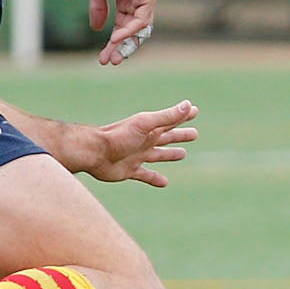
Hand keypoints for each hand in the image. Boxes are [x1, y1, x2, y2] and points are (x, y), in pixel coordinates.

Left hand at [75, 99, 197, 184]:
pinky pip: (146, 175)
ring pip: (159, 155)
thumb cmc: (118, 136)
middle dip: (180, 136)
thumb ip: (166, 117)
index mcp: (149, 129)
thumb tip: (188, 105)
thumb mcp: (145, 124)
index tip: (195, 111)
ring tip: (182, 154)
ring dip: (170, 154)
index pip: (171, 120)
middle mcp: (145, 141)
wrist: (94, 153)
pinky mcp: (131, 170)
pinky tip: (164, 183)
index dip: (184, 115)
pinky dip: (155, 178)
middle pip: (167, 138)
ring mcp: (138, 156)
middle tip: (194, 134)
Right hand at [87, 0, 159, 64]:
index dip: (115, 42)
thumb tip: (96, 28)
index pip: (125, 27)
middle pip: (134, 32)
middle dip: (121, 48)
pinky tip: (115, 38)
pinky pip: (141, 19)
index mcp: (130, 1)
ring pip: (140, 29)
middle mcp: (141, 2)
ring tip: (112, 56)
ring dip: (125, 44)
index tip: (103, 57)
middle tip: (110, 62)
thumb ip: (99, 9)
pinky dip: (129, 30)